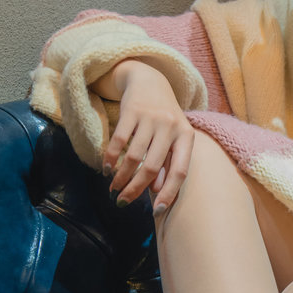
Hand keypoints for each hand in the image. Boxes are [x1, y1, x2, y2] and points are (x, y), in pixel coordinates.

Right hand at [101, 60, 194, 215]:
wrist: (149, 80)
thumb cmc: (164, 118)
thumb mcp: (173, 138)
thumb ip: (168, 163)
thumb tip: (155, 192)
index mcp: (186, 137)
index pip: (180, 171)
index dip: (169, 193)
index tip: (157, 212)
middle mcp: (171, 127)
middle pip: (152, 167)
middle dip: (136, 189)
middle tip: (124, 202)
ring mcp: (151, 118)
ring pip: (134, 157)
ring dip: (121, 177)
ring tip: (114, 188)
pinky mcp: (132, 111)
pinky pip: (119, 142)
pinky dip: (111, 159)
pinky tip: (106, 169)